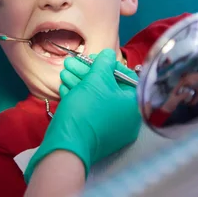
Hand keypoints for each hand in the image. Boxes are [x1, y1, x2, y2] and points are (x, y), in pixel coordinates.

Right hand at [25, 49, 140, 182]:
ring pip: (96, 98)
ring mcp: (111, 128)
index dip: (109, 64)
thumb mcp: (95, 81)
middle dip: (87, 72)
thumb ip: (104, 64)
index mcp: (134, 105)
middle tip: (72, 63)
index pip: (126, 77)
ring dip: (79, 82)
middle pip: (108, 87)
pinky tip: (65, 86)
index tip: (94, 58)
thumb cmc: (86, 109)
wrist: (68, 143)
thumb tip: (109, 54)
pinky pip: (91, 110)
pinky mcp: (96, 133)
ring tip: (64, 72)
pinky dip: (79, 97)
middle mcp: (127, 118)